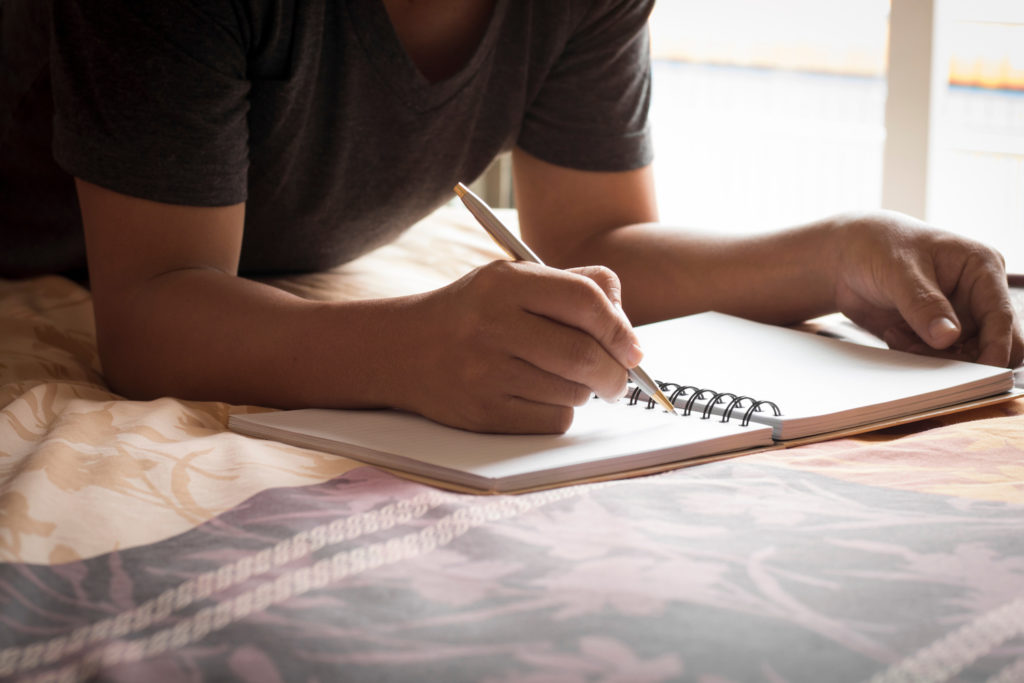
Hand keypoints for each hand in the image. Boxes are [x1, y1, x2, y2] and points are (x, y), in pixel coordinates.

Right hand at [399, 261, 643, 432]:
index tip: (633, 349)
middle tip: (618, 378)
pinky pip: (553, 420)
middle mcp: (493, 325)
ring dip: (584, 392)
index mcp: (505, 283)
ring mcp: (485, 372)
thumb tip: (626, 327)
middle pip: (585, 355)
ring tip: (565, 380)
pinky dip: (561, 412)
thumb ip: (573, 286)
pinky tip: (542, 397)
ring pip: (573, 392)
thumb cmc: (474, 314)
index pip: (585, 301)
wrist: (402, 350)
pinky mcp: (483, 413)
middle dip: (615, 373)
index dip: (620, 328)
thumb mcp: (512, 280)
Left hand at [832, 210, 1022, 367]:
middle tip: (919, 351)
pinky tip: (893, 334)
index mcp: (982, 269)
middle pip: (990, 344)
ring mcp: (955, 317)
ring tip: (896, 335)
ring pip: (962, 357)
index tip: (980, 374)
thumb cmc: (877, 247)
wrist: (844, 256)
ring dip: (931, 357)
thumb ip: (923, 303)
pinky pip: (936, 359)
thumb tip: (949, 337)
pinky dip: (915, 356)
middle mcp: (975, 295)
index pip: (1002, 316)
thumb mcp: (898, 270)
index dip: (996, 347)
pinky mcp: (933, 333)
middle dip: (961, 359)